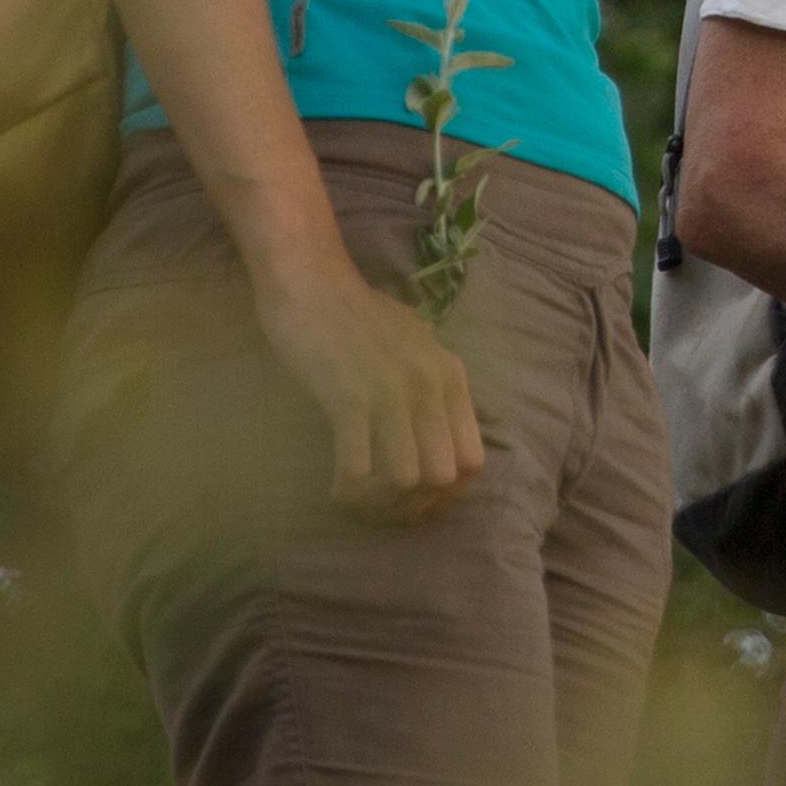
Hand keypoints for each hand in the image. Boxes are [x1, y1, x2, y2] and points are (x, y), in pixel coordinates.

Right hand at [255, 264, 486, 521]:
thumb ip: (435, 384)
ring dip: (380, 498)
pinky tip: (334, 484)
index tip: (417, 495)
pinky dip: (347, 487)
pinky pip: (358, 468)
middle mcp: (430, 386)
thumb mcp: (418, 345)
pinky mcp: (348, 398)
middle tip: (383, 502)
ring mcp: (391, 393)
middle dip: (413, 501)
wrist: (312, 283)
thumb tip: (439, 435)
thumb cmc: (359, 315)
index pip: (473, 460)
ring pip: (406, 479)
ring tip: (360, 494)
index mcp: (451, 376)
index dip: (448, 490)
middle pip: (442, 477)